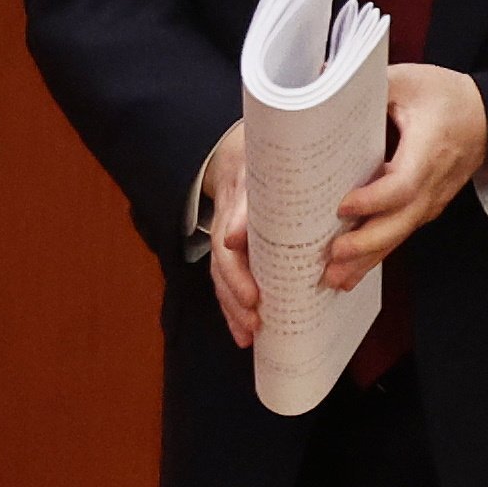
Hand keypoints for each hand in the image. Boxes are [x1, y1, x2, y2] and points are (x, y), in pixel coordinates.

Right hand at [205, 121, 262, 348]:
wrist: (243, 150)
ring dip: (232, 309)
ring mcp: (227, 238)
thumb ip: (258, 195)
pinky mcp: (234, 250)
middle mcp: (227, 225)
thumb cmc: (264, 161)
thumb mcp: (266, 167)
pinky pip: (227, 280)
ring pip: (221, 278)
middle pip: (222, 268)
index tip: (252, 298)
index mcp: (236, 204)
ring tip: (248, 335)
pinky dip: (234, 307)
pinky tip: (244, 332)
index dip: (238, 275)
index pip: (228, 246)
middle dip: (235, 298)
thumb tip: (234, 236)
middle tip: (255, 323)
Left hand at [322, 64, 487, 291]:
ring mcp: (430, 200)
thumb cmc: (445, 96)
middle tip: (331, 258)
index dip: (374, 198)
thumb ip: (365, 82)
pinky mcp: (424, 207)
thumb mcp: (406, 79)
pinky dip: (376, 255)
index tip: (342, 205)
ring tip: (332, 279)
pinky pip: (400, 233)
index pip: (403, 183)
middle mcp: (432, 183)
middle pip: (401, 221)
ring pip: (399, 234)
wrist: (487, 117)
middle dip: (367, 243)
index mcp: (429, 149)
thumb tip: (316, 79)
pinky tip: (349, 274)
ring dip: (367, 259)